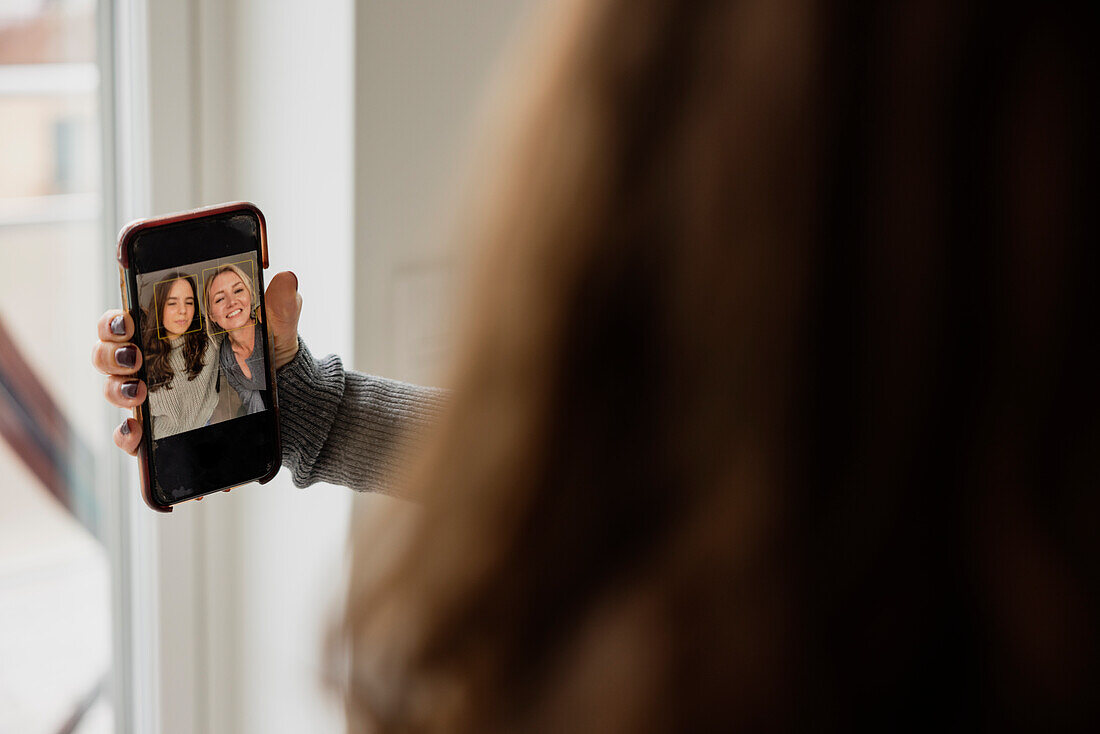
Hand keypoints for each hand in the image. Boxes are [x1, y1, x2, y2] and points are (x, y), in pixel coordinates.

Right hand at [94, 270, 302, 457]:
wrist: (286, 399)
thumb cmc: (268, 355)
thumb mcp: (274, 330)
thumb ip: (279, 306)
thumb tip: (287, 278)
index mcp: (169, 330)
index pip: (125, 319)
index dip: (114, 320)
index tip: (127, 321)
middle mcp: (155, 361)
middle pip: (108, 352)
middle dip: (110, 353)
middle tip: (134, 357)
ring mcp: (157, 394)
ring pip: (114, 389)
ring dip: (116, 390)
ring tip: (139, 392)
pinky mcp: (166, 425)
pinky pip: (134, 434)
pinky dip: (127, 435)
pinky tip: (136, 433)